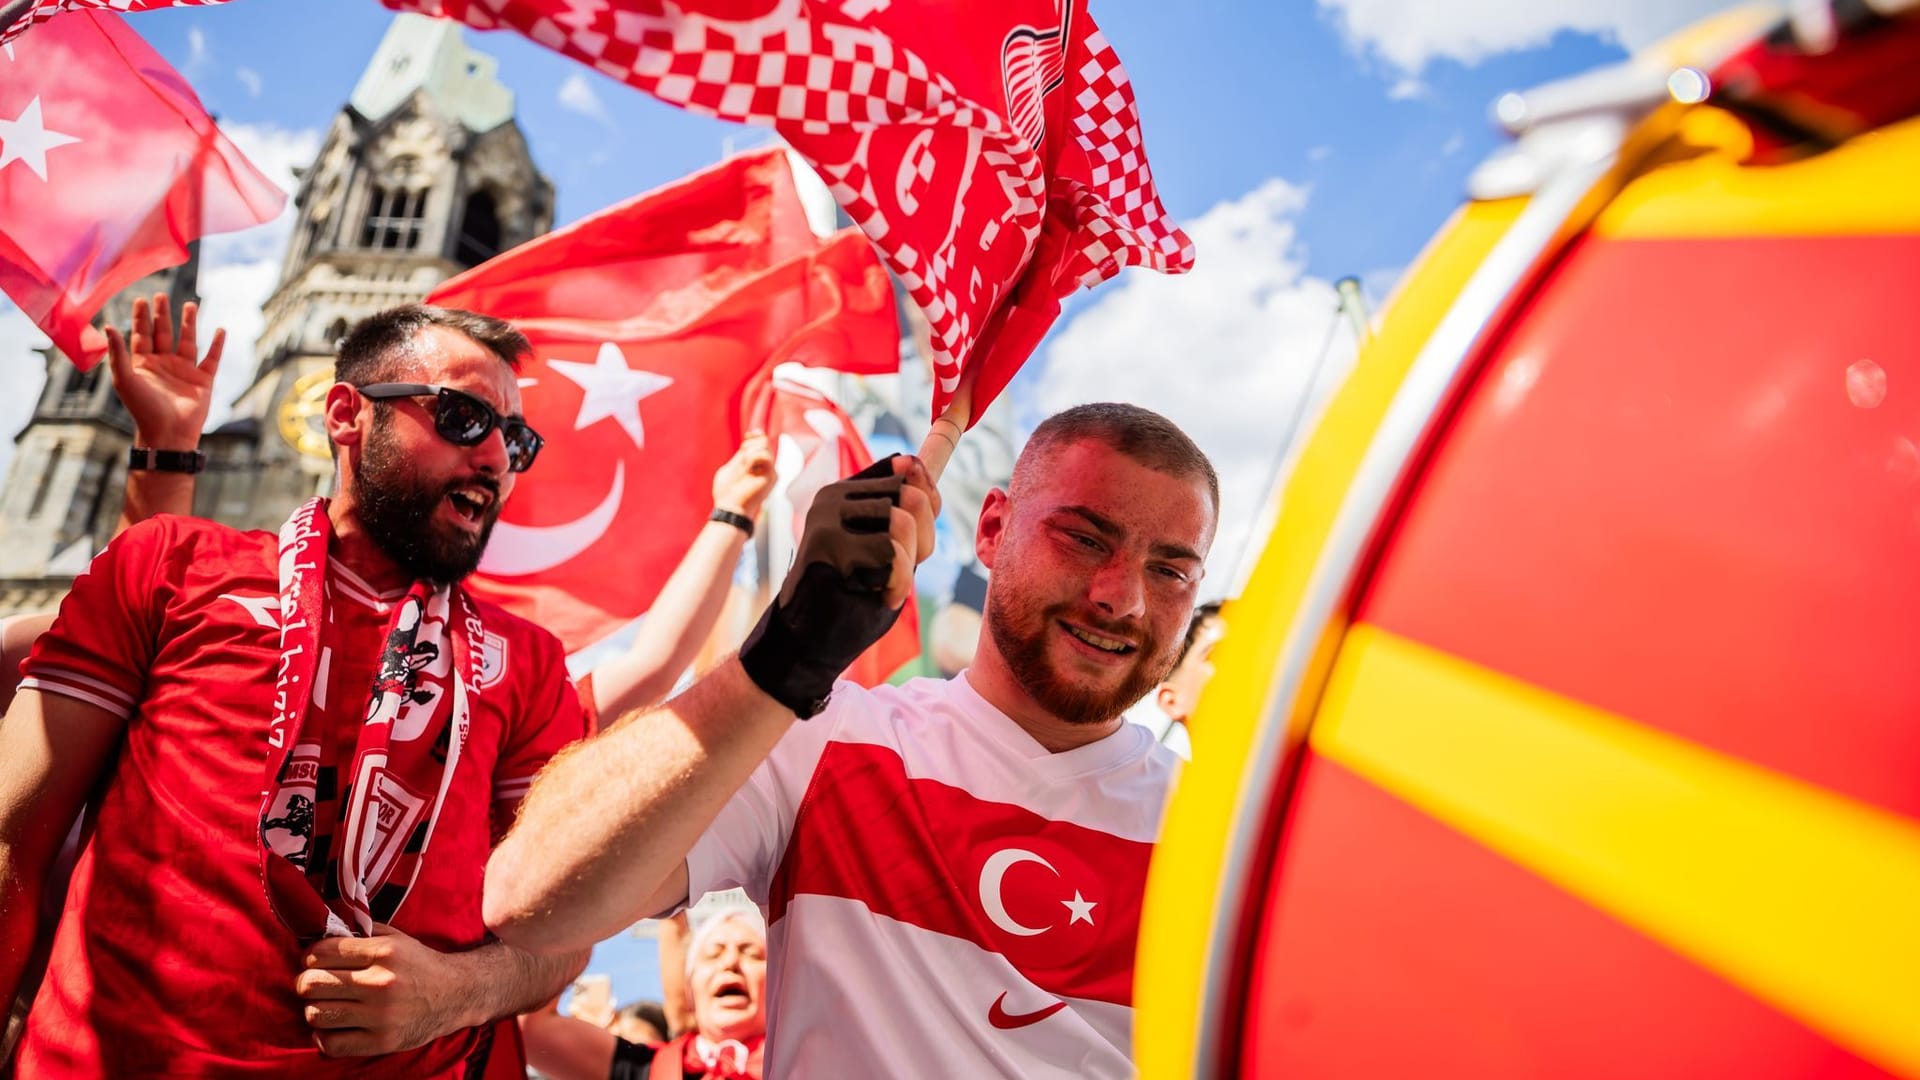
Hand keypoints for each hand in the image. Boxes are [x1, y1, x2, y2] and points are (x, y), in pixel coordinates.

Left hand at [104, 293, 223, 450]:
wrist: (168, 433)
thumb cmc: (143, 409)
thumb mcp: (125, 379)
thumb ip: (117, 353)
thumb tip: (108, 326)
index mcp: (143, 364)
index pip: (142, 335)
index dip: (141, 318)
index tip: (141, 299)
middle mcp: (163, 364)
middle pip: (163, 333)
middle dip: (163, 315)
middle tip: (162, 295)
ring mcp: (184, 371)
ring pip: (188, 341)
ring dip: (189, 323)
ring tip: (190, 305)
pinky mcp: (203, 380)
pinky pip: (211, 359)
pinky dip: (217, 345)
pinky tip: (220, 330)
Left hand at [296, 924, 474, 1056]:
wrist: (457, 994)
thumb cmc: (419, 964)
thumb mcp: (396, 938)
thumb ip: (361, 933)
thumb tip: (320, 932)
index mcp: (385, 953)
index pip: (321, 953)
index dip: (311, 956)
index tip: (316, 960)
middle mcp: (381, 983)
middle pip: (312, 984)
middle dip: (307, 982)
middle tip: (316, 983)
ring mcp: (380, 1016)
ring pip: (316, 1014)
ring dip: (316, 1009)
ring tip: (328, 1004)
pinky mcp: (381, 1042)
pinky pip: (329, 1044)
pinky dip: (324, 1036)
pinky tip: (335, 1026)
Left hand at [712, 433, 775, 520]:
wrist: (730, 508)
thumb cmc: (727, 492)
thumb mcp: (730, 468)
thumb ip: (740, 456)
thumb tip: (748, 440)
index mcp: (756, 466)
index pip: (762, 442)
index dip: (755, 435)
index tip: (747, 435)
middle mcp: (766, 468)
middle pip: (764, 440)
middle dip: (750, 444)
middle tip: (742, 457)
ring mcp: (771, 472)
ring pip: (764, 445)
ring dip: (749, 453)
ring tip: (743, 466)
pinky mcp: (772, 476)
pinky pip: (765, 455)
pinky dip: (753, 458)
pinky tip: (747, 469)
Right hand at [738, 455, 936, 716]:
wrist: (806, 643)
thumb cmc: (851, 597)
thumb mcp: (885, 549)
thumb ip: (902, 512)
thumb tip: (912, 462)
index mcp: (847, 492)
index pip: (908, 473)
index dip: (929, 508)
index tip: (915, 545)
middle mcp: (833, 497)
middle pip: (911, 497)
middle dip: (922, 543)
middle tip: (898, 573)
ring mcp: (826, 518)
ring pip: (902, 522)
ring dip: (907, 565)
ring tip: (886, 585)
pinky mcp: (827, 545)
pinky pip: (890, 554)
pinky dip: (898, 583)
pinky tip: (880, 596)